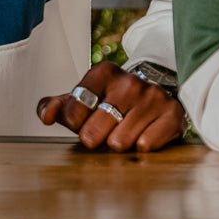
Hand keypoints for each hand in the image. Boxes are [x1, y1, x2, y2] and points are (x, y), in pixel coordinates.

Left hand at [36, 61, 185, 152]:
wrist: (152, 96)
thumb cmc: (109, 100)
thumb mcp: (81, 99)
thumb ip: (56, 105)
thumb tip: (45, 117)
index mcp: (103, 72)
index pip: (75, 105)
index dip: (74, 121)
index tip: (79, 123)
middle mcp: (129, 81)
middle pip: (96, 128)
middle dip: (94, 138)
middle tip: (99, 135)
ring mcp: (152, 97)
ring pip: (120, 141)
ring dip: (116, 144)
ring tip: (120, 134)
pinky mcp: (172, 114)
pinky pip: (146, 145)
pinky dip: (140, 147)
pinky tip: (141, 136)